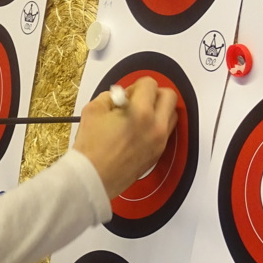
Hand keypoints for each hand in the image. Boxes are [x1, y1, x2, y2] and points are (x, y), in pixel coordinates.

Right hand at [72, 76, 178, 200]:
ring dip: (159, 110)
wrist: (92, 178)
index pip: (150, 84)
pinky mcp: (158, 154)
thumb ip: (110, 96)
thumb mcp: (93, 110)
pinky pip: (166, 132)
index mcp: (140, 112)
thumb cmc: (90, 148)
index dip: (135, 85)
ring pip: (172, 115)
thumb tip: (119, 96)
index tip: (126, 95)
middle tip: (137, 101)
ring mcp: (159, 142)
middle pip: (169, 96)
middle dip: (153, 94)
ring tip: (139, 116)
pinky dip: (156, 126)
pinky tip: (139, 131)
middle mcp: (156, 127)